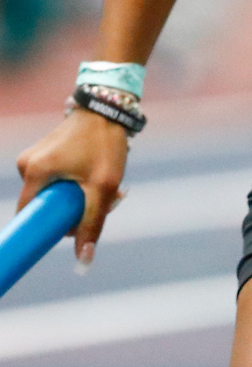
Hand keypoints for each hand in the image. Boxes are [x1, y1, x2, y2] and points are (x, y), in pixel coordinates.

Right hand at [16, 109, 128, 263]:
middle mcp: (27, 164)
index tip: (71, 230)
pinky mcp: (46, 153)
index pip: (28, 216)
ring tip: (107, 186)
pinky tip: (99, 175)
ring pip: (54, 193)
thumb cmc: (104, 142)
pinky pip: (56, 179)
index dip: (47, 230)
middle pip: (45, 205)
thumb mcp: (102, 186)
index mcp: (33, 172)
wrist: (109, 105)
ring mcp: (35, 157)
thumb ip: (92, 223)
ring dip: (80, 196)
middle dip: (74, 210)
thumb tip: (83, 261)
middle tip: (106, 201)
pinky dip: (77, 183)